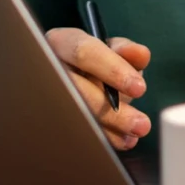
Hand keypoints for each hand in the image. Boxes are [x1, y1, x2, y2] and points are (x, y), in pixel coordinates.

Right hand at [46, 27, 151, 150]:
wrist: (67, 81)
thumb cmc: (92, 65)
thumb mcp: (108, 52)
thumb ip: (124, 52)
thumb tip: (140, 55)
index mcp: (62, 42)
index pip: (84, 52)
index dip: (113, 70)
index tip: (139, 88)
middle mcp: (48, 67)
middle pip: (76, 90)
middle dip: (112, 112)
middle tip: (140, 124)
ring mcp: (43, 93)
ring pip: (72, 115)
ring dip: (106, 130)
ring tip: (131, 138)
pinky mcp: (44, 118)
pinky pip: (69, 132)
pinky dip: (97, 138)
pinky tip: (117, 141)